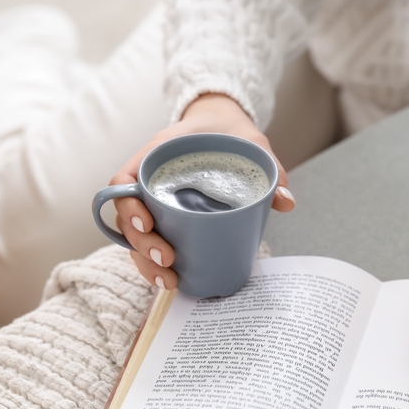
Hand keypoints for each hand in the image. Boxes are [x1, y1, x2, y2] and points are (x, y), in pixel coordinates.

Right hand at [110, 93, 294, 288]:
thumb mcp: (251, 142)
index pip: (123, 181)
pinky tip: (173, 280)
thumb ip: (269, 167)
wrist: (223, 127)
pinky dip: (155, 264)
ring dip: (145, 263)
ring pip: (135, 238)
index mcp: (156, 156)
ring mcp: (154, 202)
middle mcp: (147, 181)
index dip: (128, 206)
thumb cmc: (230, 132)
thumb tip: (285, 202)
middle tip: (168, 259)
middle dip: (142, 245)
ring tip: (170, 281)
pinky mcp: (167, 219)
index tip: (147, 224)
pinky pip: (152, 242)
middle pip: (126, 218)